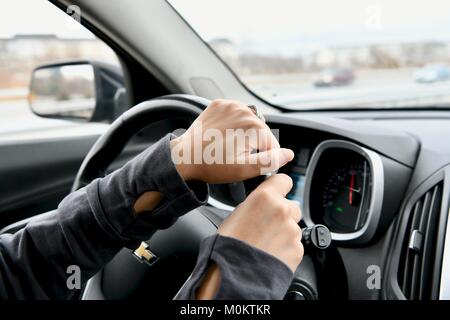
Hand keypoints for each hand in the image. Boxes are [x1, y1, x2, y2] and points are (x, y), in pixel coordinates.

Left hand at [170, 99, 293, 182]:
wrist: (184, 157)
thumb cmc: (212, 165)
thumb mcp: (244, 170)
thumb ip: (270, 161)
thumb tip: (289, 154)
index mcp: (254, 126)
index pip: (272, 145)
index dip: (264, 158)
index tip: (248, 164)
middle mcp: (245, 111)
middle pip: (261, 131)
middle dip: (254, 145)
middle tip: (236, 157)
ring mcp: (231, 105)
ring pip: (249, 121)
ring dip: (245, 133)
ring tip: (230, 146)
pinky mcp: (219, 104)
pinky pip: (235, 114)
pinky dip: (234, 123)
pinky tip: (224, 135)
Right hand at [196, 173, 302, 298]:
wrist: (234, 273)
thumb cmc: (229, 244)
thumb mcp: (237, 212)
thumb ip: (257, 203)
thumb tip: (262, 204)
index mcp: (265, 197)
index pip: (284, 180)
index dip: (280, 187)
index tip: (278, 192)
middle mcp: (282, 210)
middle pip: (290, 205)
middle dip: (282, 213)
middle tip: (266, 225)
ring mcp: (292, 230)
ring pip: (293, 225)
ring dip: (283, 231)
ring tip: (265, 243)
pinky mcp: (298, 248)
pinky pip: (294, 243)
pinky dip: (286, 247)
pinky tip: (271, 252)